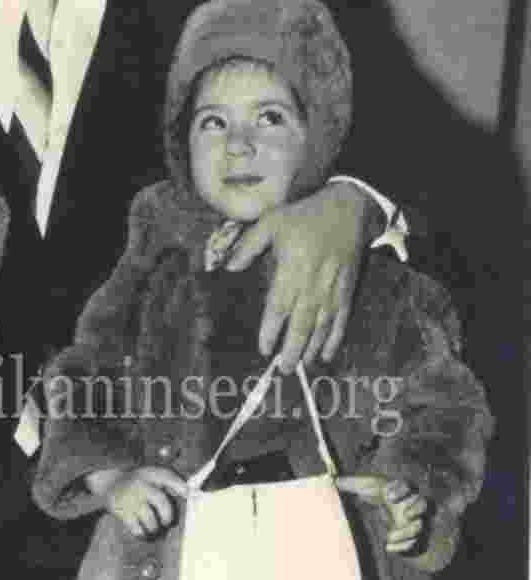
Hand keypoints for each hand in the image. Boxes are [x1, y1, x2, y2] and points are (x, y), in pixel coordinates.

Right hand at [87, 465, 185, 536]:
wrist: (108, 483)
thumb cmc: (138, 483)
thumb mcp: (151, 477)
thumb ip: (170, 485)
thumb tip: (192, 497)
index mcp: (151, 474)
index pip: (169, 478)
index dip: (181, 488)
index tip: (190, 497)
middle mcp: (141, 484)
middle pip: (160, 501)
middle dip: (167, 516)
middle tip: (166, 523)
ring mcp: (130, 497)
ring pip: (149, 518)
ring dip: (154, 528)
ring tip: (153, 529)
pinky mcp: (121, 510)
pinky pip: (136, 528)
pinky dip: (141, 533)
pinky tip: (142, 532)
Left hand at [225, 181, 373, 370]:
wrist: (348, 209)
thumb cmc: (305, 217)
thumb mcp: (271, 222)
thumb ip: (248, 245)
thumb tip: (229, 267)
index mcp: (292, 270)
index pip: (278, 308)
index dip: (271, 331)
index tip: (264, 349)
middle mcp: (313, 285)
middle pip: (301, 325)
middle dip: (292, 350)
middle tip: (283, 370)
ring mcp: (332, 290)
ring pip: (321, 327)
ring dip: (310, 349)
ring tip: (300, 366)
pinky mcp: (347, 290)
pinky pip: (341, 320)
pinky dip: (334, 339)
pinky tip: (326, 355)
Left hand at [336, 475, 427, 553]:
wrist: (385, 517)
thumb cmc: (377, 498)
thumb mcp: (365, 489)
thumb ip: (352, 484)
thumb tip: (334, 480)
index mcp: (399, 490)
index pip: (407, 485)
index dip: (400, 489)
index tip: (388, 496)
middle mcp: (410, 505)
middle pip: (422, 503)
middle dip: (415, 507)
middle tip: (405, 514)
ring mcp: (413, 522)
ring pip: (419, 525)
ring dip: (407, 532)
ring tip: (390, 537)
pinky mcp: (411, 537)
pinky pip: (413, 543)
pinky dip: (402, 547)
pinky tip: (388, 548)